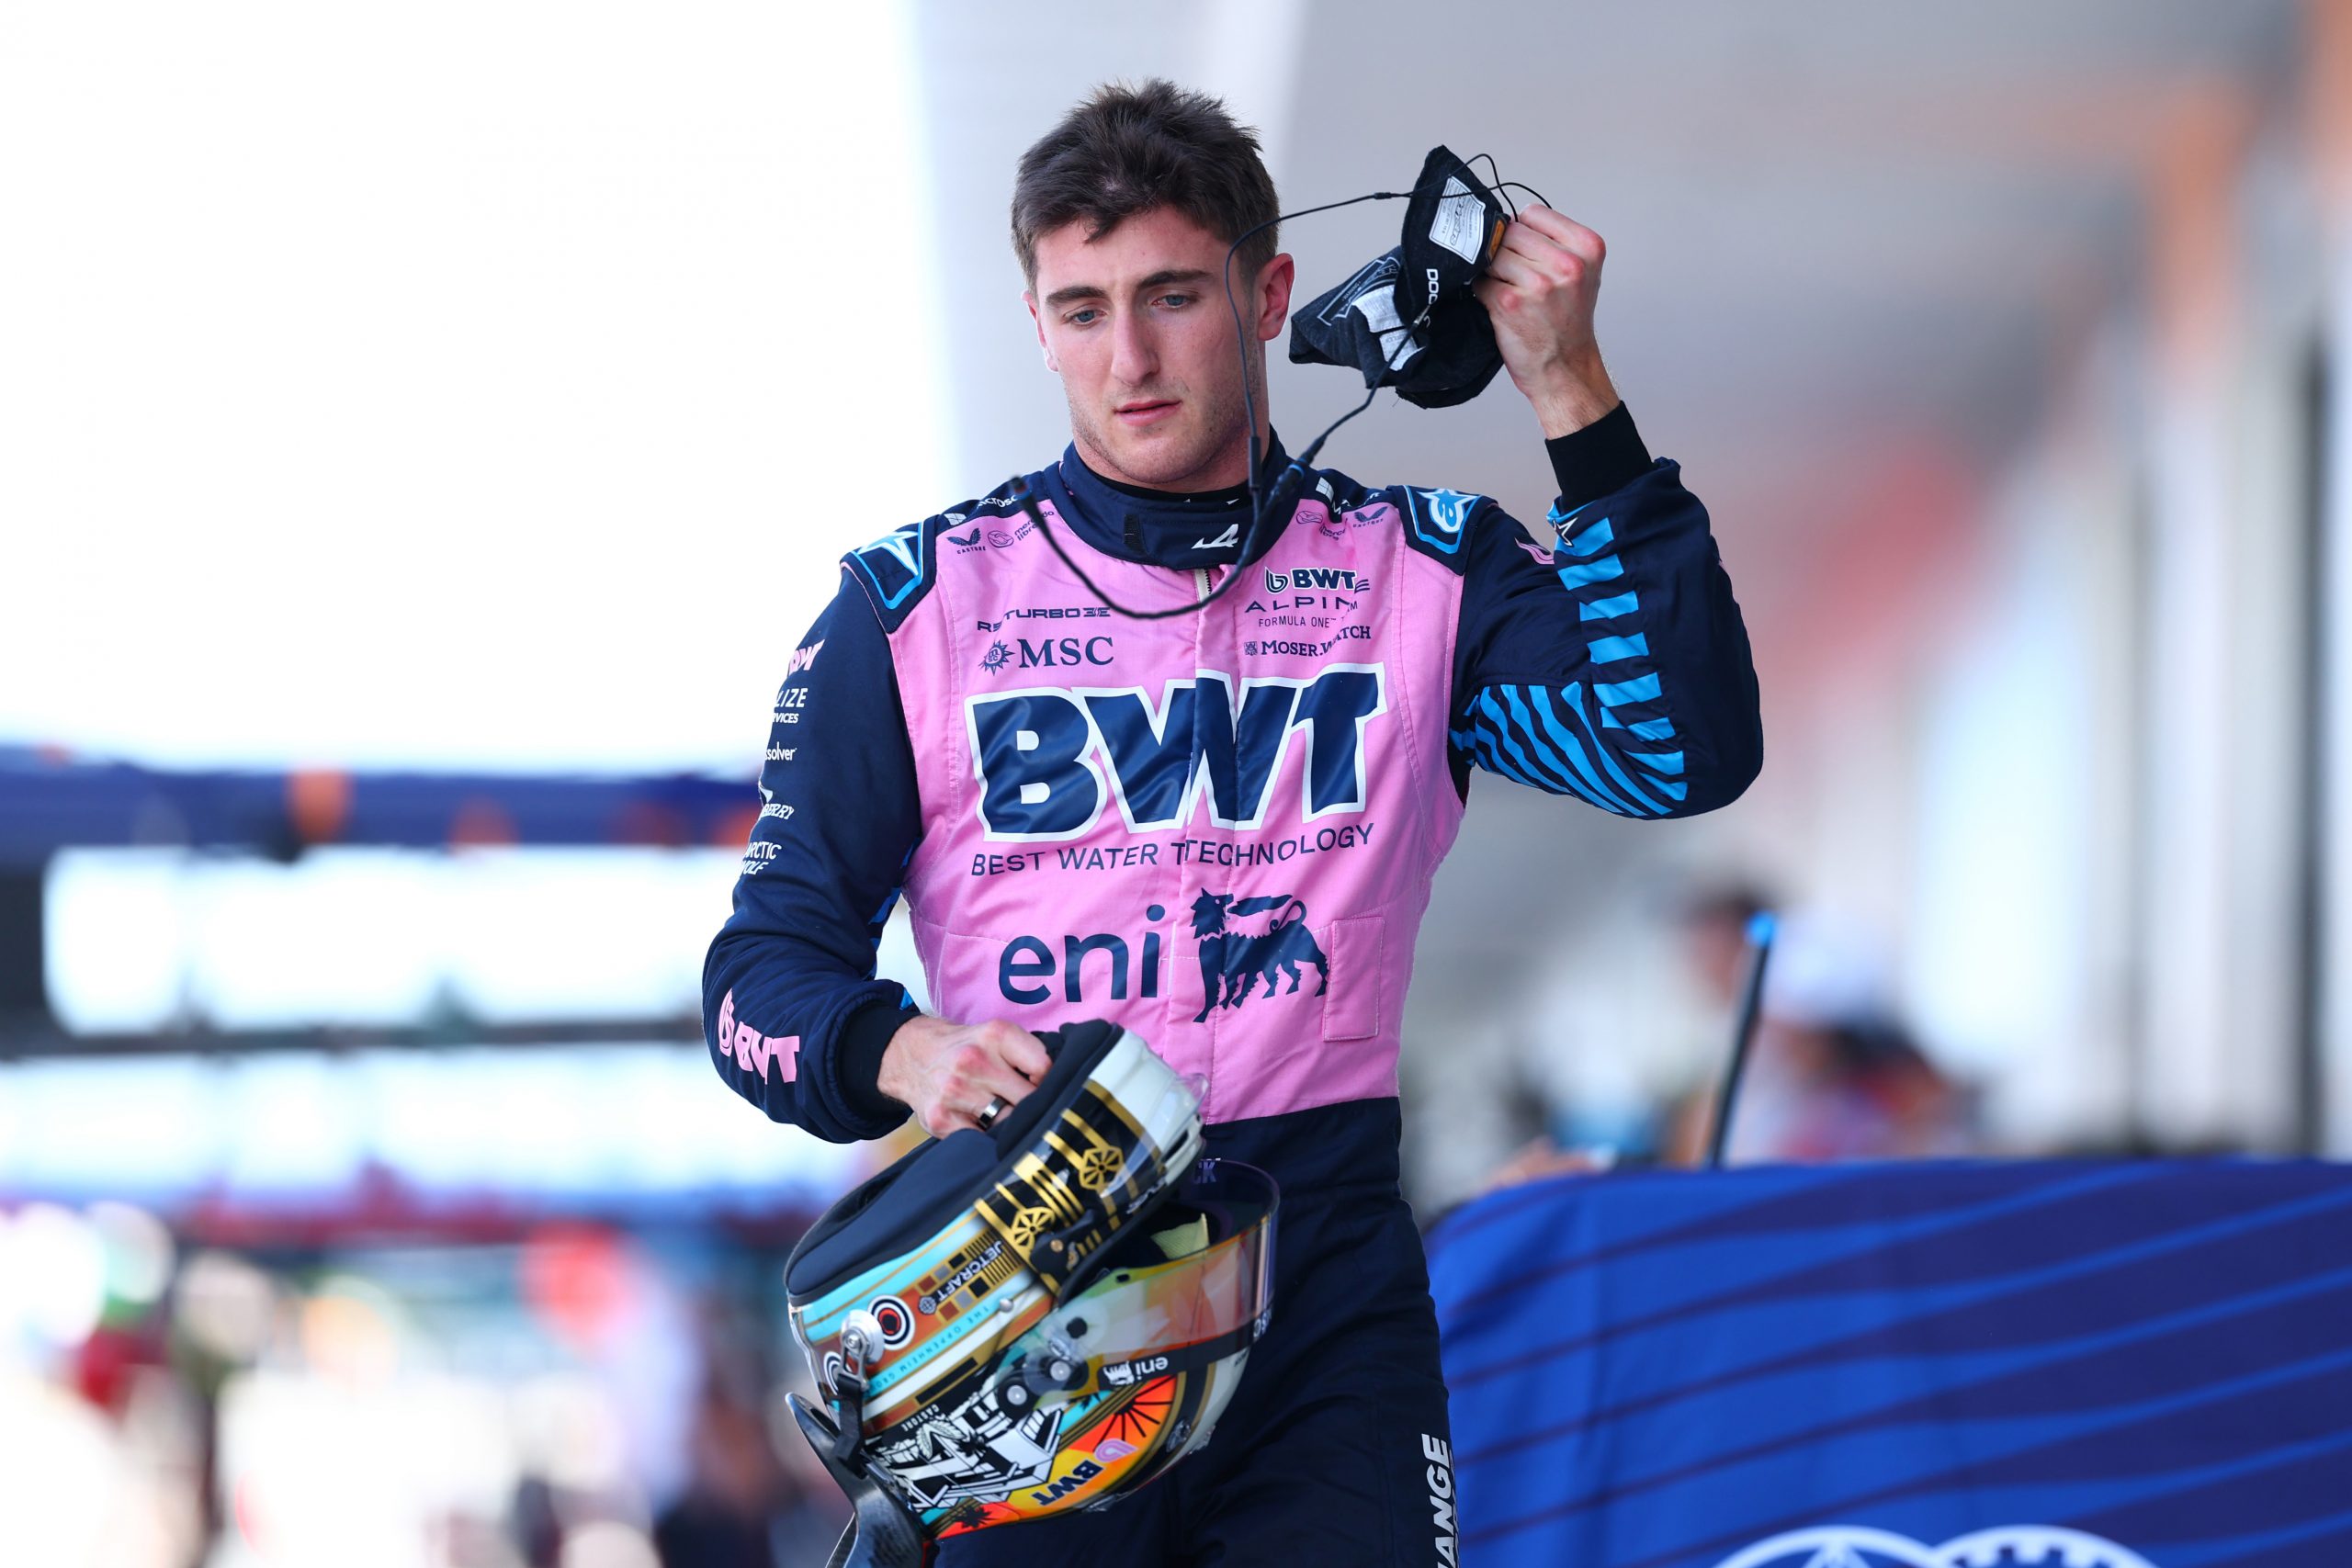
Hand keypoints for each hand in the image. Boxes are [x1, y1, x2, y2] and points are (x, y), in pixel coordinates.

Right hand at [878, 1015, 1052, 1138]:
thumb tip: (1066, 1084)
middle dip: (1030, 1106)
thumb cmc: (966, 1048)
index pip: (1044, 1068)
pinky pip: (981, 1140)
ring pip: (1007, 1123)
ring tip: (999, 1111)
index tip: (1042, 1086)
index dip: (1049, 1082)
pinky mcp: (940, 1119)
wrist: (911, 1055)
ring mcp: (955, 1092)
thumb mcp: (997, 1035)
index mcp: (995, 1035)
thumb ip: (1029, 1054)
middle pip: (1028, 1100)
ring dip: (1008, 1123)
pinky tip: (979, 1122)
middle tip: (1025, 1104)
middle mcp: (974, 1061)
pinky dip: (985, 1137)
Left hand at [1470, 205, 1620, 437]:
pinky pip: (1480, 280)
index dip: (1522, 232)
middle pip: (1510, 232)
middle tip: (1518, 278)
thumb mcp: (1580, 271)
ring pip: (1493, 254)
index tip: (1527, 253)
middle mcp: (1567, 263)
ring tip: (1512, 292)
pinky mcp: (1509, 303)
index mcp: (1587, 247)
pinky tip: (1501, 306)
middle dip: (1506, 252)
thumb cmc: (1568, 321)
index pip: (1532, 213)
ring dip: (1493, 272)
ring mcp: (1537, 283)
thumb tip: (1502, 220)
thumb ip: (1552, 241)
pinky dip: (1483, 291)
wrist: (1566, 369)